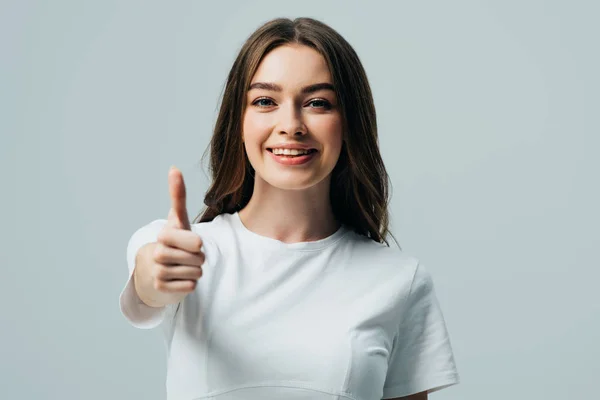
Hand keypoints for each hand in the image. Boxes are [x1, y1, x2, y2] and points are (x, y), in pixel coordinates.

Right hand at [151, 166, 204, 293]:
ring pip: (196, 273)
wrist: (154, 268)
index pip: (195, 242)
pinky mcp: (162, 288)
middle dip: (199, 258)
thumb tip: (174, 168)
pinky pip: (191, 286)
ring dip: (195, 270)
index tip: (192, 242)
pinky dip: (190, 283)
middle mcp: (158, 253)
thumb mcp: (177, 219)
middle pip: (199, 259)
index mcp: (165, 235)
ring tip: (184, 265)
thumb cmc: (172, 240)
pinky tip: (180, 278)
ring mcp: (158, 272)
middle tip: (188, 255)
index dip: (197, 243)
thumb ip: (177, 195)